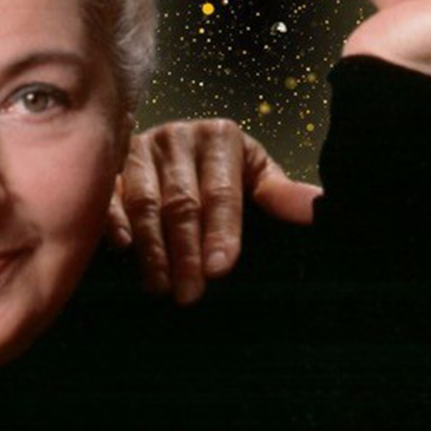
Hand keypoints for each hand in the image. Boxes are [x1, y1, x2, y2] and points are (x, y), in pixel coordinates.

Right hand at [106, 118, 320, 303]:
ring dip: (152, 247)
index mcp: (220, 138)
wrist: (183, 149)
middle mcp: (179, 136)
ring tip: (160, 286)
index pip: (222, 192)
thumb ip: (281, 196)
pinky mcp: (111, 162)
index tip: (220, 269)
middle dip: (185, 251)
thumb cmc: (226, 172)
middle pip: (182, 201)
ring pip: (145, 201)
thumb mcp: (257, 178)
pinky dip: (113, 219)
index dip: (222, 232)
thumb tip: (321, 208)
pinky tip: (123, 248)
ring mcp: (141, 147)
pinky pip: (108, 192)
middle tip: (189, 294)